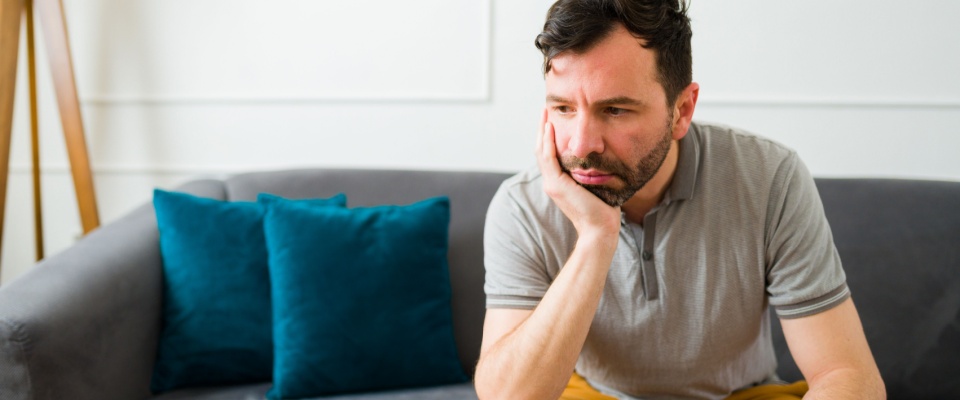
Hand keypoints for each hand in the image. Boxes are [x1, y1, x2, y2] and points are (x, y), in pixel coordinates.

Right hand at [536, 108, 621, 236]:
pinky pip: (548, 157)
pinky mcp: (556, 184)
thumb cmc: (603, 210)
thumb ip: (592, 171)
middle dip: (542, 129)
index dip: (548, 137)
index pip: (549, 155)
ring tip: (545, 112)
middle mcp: (551, 183)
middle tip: (546, 110)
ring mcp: (551, 184)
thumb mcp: (595, 184)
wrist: (600, 229)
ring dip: (542, 130)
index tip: (553, 120)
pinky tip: (549, 127)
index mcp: (558, 183)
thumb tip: (602, 155)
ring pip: (541, 151)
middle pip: (541, 150)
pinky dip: (547, 141)